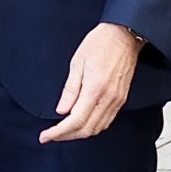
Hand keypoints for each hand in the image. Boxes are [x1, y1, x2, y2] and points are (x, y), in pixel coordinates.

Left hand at [43, 23, 141, 142]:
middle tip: (51, 135)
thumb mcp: (77, 63)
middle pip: (87, 129)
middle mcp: (108, 97)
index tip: (46, 135)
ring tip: (64, 132)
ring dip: (79, 134)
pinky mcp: (121, 99)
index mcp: (95, 88)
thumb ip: (70, 90)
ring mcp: (117, 100)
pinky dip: (92, 127)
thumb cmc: (100, 43)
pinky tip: (82, 124)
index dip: (59, 132)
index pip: (75, 120)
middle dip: (67, 136)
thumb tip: (61, 110)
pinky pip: (107, 121)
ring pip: (97, 128)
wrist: (124, 35)